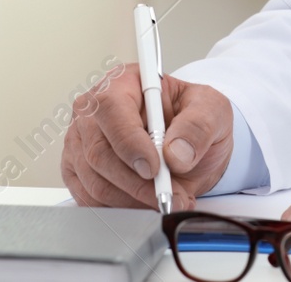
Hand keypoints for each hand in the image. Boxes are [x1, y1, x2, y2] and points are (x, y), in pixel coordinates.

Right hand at [62, 62, 233, 209]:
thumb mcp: (212, 109)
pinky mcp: (78, 172)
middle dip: (138, 183)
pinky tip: (146, 203)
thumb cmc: (193, 119)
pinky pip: (91, 200)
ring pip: (95, 182)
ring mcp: (81, 143)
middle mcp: (94, 111)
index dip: (129, 142)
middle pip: (99, 152)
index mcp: (123, 82)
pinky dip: (122, 208)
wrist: (187, 145)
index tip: (154, 167)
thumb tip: (176, 153)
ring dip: (134, 200)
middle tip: (171, 194)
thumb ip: (198, 125)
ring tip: (168, 198)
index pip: (111, 108)